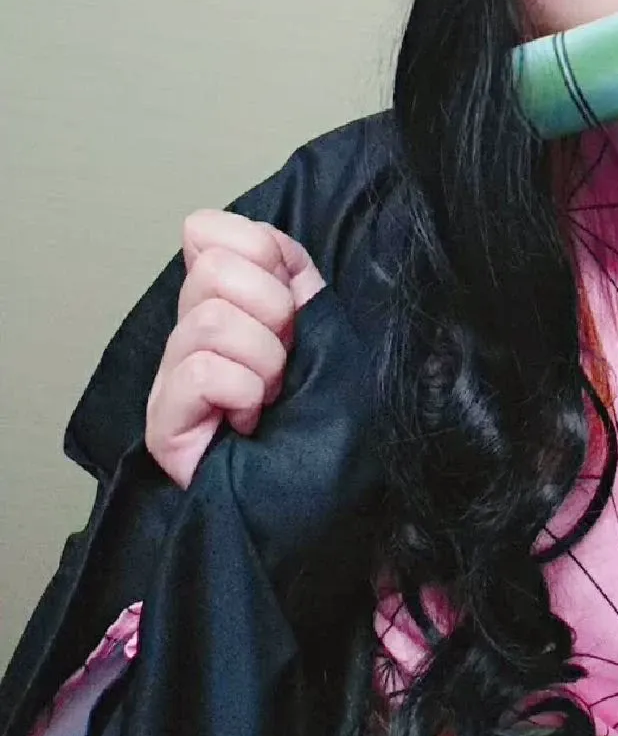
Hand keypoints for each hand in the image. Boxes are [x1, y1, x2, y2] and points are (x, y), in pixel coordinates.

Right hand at [145, 210, 325, 488]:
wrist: (335, 502)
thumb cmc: (332, 423)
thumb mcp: (324, 328)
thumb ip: (292, 274)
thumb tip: (241, 234)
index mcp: (229, 305)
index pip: (210, 232)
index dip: (266, 259)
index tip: (295, 309)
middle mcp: (192, 335)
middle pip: (210, 269)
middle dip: (272, 312)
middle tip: (287, 361)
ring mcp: (172, 381)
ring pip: (206, 321)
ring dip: (263, 360)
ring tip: (272, 396)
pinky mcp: (164, 425)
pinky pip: (199, 371)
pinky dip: (242, 391)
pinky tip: (250, 420)